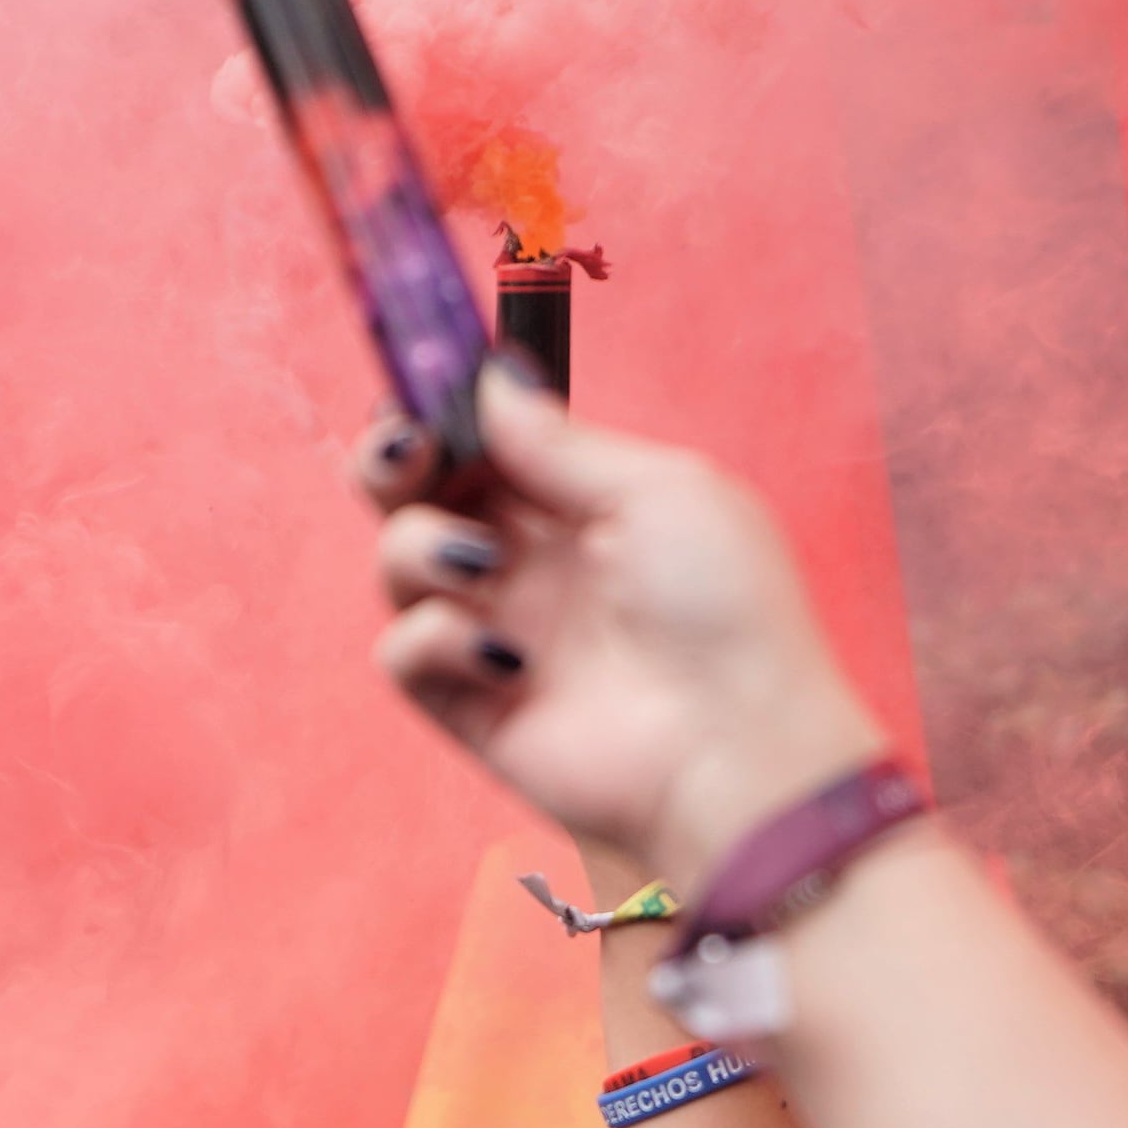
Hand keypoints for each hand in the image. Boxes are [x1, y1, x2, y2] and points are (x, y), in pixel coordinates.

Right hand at [357, 366, 891, 894]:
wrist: (735, 746)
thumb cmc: (727, 609)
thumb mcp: (657, 489)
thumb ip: (561, 441)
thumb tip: (492, 381)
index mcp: (577, 504)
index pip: (480, 443)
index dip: (441, 411)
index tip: (424, 389)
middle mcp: (528, 563)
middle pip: (417, 494)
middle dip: (391, 462)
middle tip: (410, 456)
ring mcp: (495, 632)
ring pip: (399, 564)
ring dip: (420, 547)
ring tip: (484, 566)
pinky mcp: (470, 706)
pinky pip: (403, 652)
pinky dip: (433, 638)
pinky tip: (507, 659)